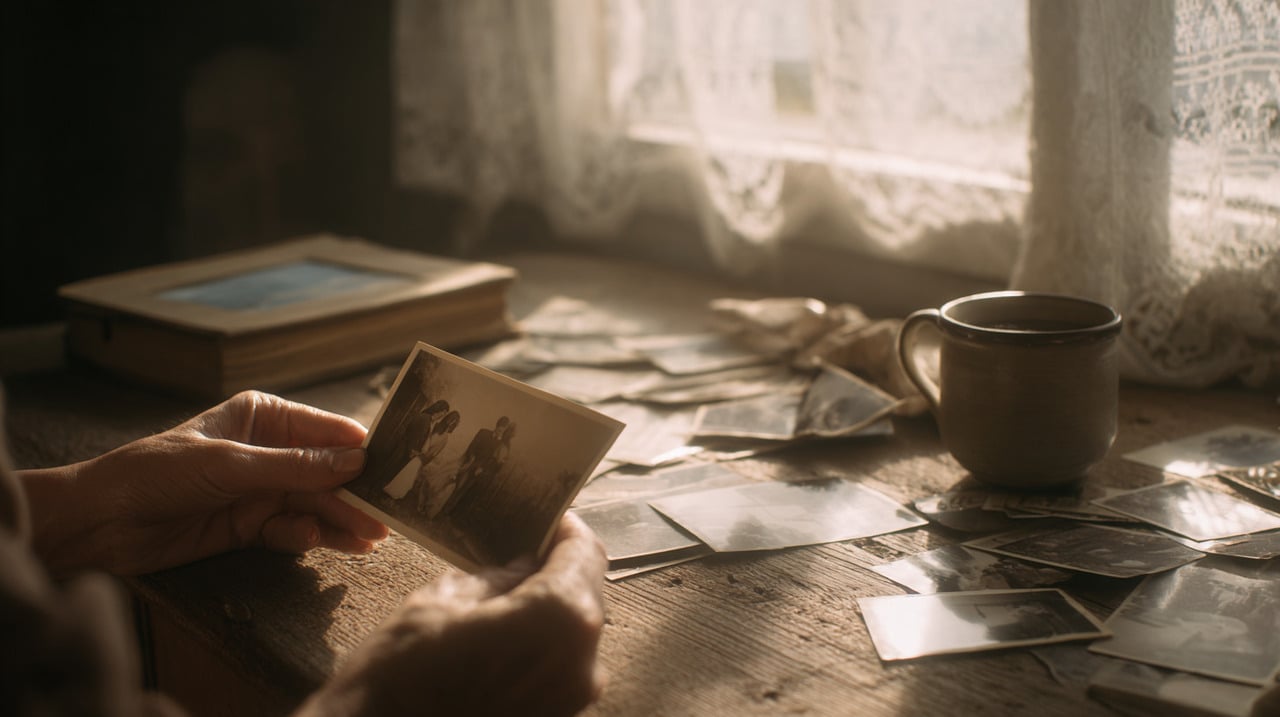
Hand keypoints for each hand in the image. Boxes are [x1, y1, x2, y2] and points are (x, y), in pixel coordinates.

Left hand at [21, 390, 388, 575]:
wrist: (100, 523)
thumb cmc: (156, 473)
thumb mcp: (231, 465)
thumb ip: (295, 468)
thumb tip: (356, 463)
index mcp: (262, 416)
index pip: (325, 431)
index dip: (361, 450)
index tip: (396, 467)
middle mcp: (266, 450)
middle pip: (325, 473)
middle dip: (354, 495)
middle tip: (387, 517)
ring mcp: (258, 490)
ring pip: (312, 504)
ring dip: (339, 521)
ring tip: (369, 539)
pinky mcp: (248, 526)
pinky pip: (290, 530)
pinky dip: (308, 537)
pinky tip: (322, 542)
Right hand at [298, 512, 607, 716]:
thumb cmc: (399, 677)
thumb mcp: (442, 602)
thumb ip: (499, 577)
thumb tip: (526, 565)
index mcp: (558, 619)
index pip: (585, 554)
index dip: (565, 532)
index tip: (547, 522)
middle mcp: (583, 666)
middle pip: (585, 599)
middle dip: (556, 575)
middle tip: (520, 561)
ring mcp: (574, 705)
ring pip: (575, 642)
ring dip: (549, 620)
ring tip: (504, 612)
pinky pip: (560, 679)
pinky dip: (541, 659)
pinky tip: (501, 654)